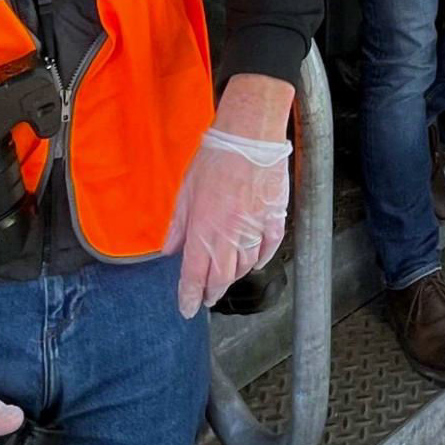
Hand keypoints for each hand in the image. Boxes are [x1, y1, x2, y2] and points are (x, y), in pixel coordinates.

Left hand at [166, 123, 292, 317]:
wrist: (250, 135)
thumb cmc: (216, 158)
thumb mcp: (187, 190)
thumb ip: (179, 225)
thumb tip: (169, 250)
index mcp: (204, 228)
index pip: (195, 274)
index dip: (189, 295)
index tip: (187, 309)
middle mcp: (230, 234)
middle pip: (222, 276)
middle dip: (212, 292)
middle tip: (207, 299)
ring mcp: (255, 228)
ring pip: (246, 266)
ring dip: (234, 277)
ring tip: (226, 279)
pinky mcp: (275, 218)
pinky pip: (269, 248)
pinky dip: (261, 259)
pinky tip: (255, 263)